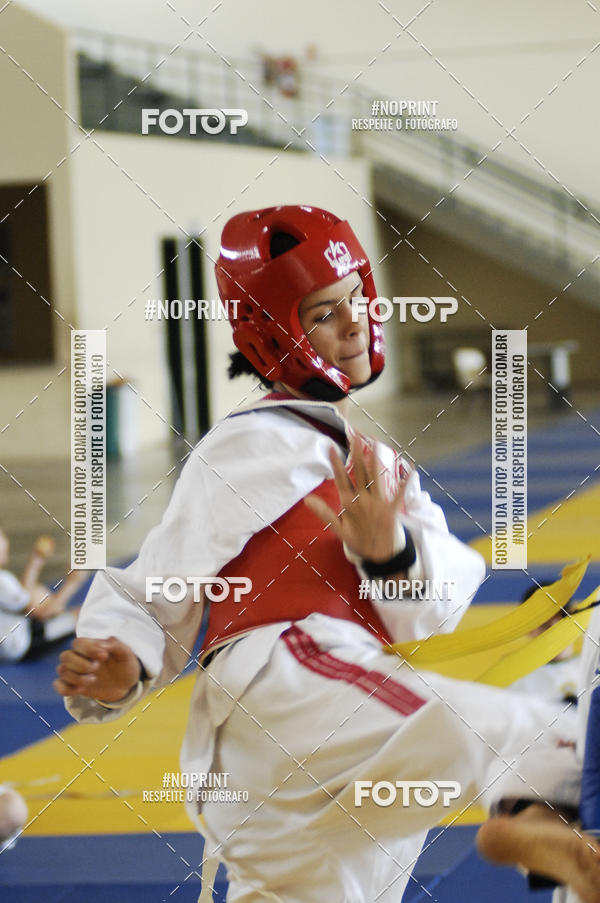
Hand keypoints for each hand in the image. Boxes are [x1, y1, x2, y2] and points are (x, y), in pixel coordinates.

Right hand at [54, 636, 140, 702]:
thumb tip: (100, 643)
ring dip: (77, 677)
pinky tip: (81, 689)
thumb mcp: (126, 654)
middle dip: (81, 664)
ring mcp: (75, 671)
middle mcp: (79, 657)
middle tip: (97, 668)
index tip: (104, 656)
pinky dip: (66, 689)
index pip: (78, 642)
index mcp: (91, 646)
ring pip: (62, 671)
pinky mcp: (73, 685)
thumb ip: (116, 645)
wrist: (125, 684)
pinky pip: (58, 686)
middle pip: (65, 656)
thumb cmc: (125, 665)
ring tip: (93, 680)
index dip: (89, 649)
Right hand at [304, 436, 405, 561]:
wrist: (380, 556)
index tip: (332, 447)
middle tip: (355, 435)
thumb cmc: (358, 540)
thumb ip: (324, 512)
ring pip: (376, 477)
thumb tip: (308, 499)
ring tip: (375, 442)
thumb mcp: (338, 529)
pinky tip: (410, 469)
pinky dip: (404, 482)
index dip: (336, 463)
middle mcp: (363, 501)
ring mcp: (378, 504)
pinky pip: (399, 493)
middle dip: (357, 453)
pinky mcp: (392, 509)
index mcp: (348, 504)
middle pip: (359, 472)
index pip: (341, 479)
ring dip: (376, 459)